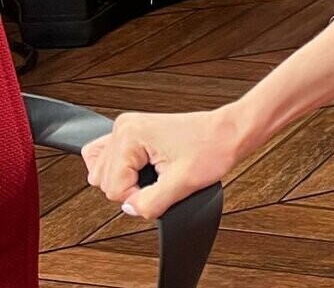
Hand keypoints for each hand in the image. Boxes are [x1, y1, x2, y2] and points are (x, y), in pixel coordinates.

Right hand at [82, 108, 240, 219]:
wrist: (229, 132)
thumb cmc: (213, 148)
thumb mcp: (183, 184)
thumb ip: (149, 203)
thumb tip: (130, 208)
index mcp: (130, 134)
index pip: (113, 188)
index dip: (138, 197)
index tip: (163, 186)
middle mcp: (124, 126)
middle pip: (103, 180)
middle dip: (131, 188)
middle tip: (160, 180)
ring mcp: (128, 127)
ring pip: (102, 171)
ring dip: (126, 180)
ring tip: (155, 173)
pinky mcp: (134, 132)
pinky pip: (108, 158)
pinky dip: (121, 171)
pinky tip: (141, 173)